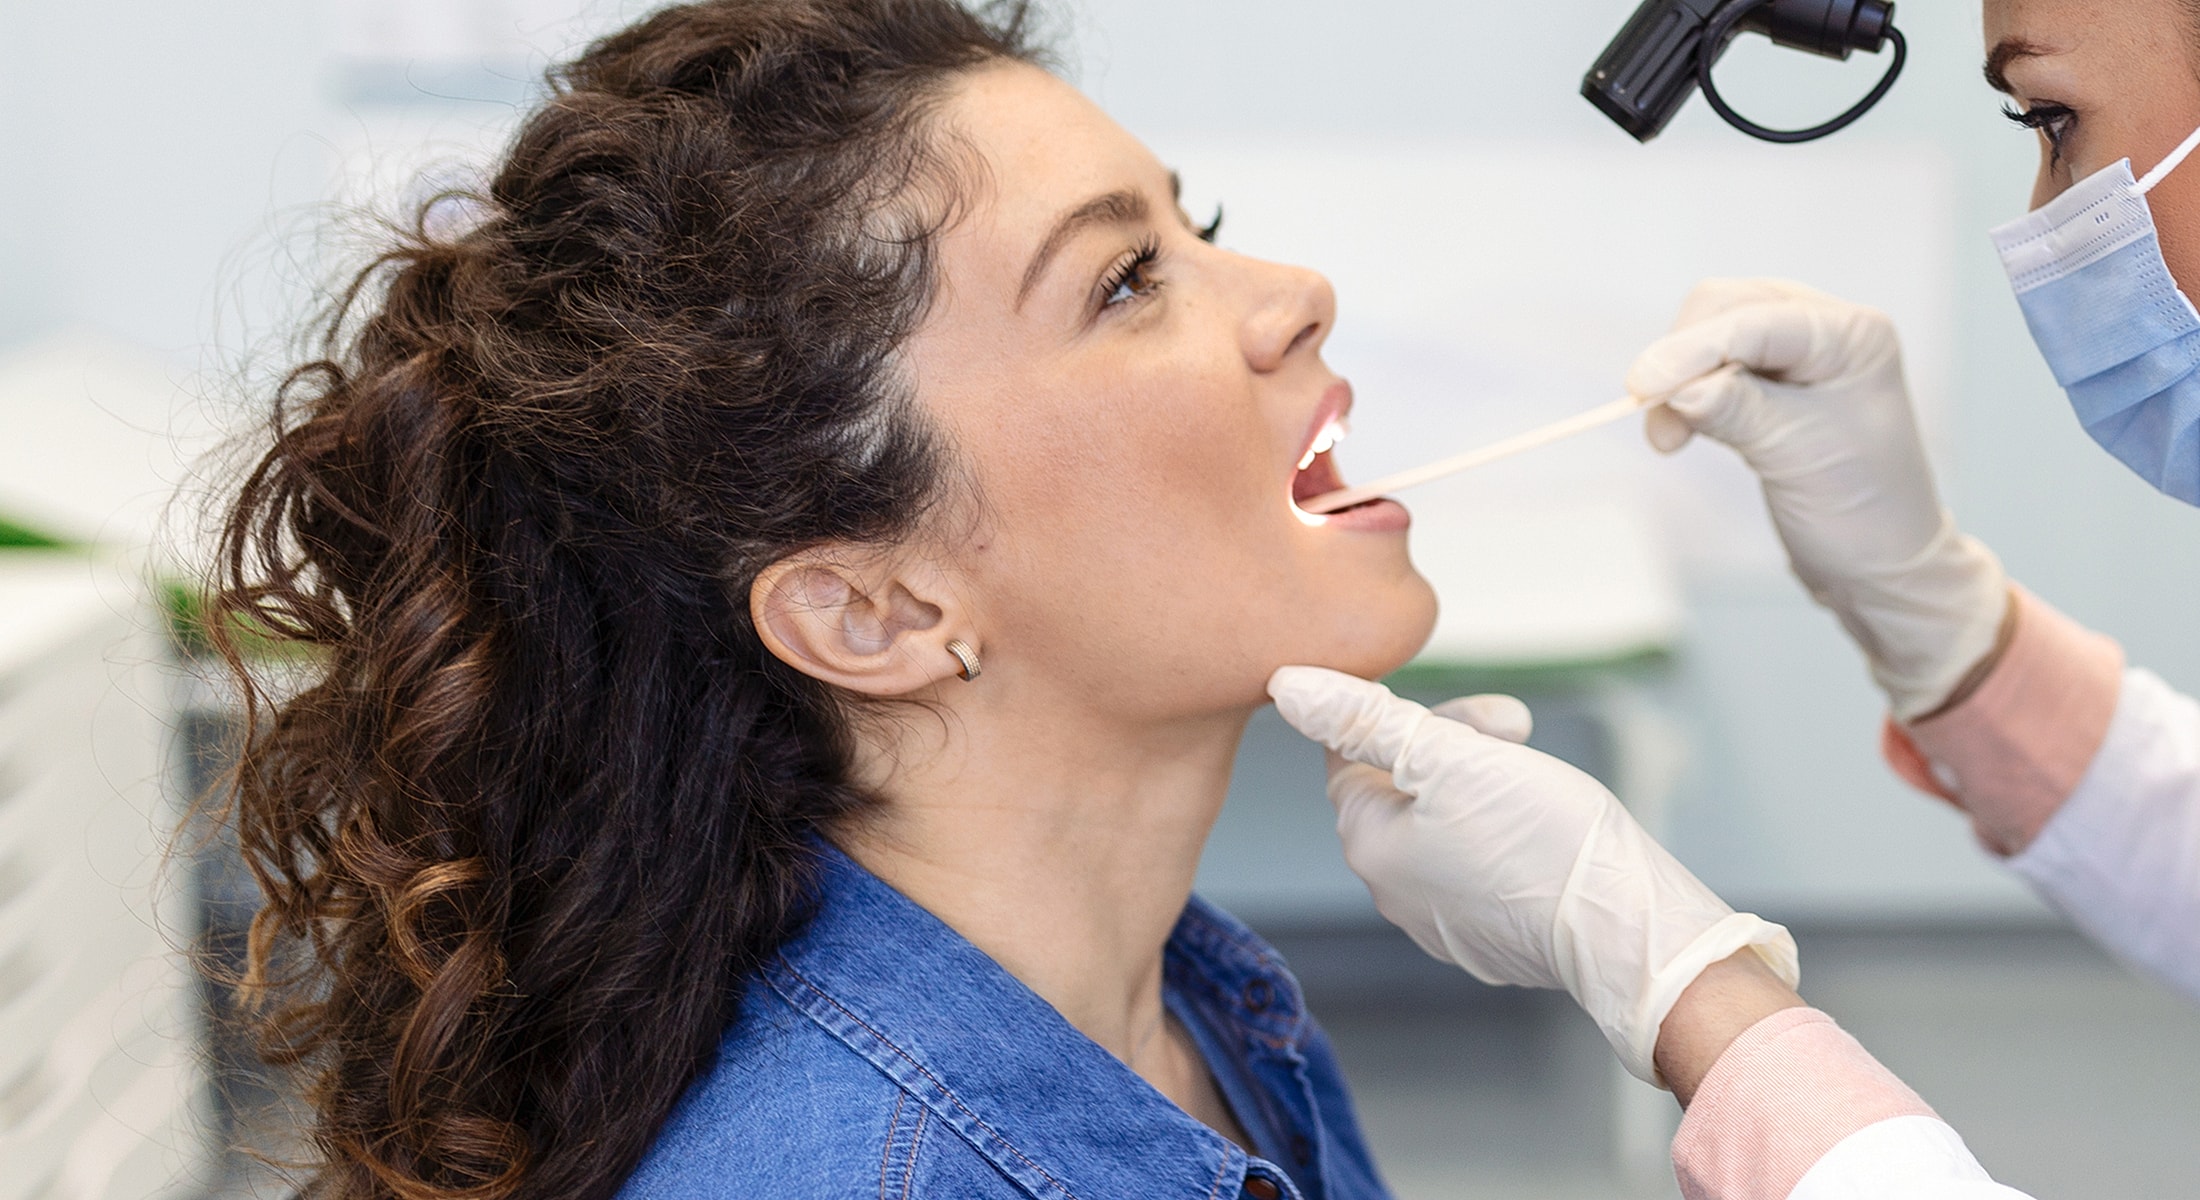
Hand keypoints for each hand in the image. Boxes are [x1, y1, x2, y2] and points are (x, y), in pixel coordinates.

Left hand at [1268, 666, 1798, 1086]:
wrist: (1624, 929)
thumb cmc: (1542, 839)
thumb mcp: (1448, 756)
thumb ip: (1363, 718)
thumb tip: (1288, 686)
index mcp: (1367, 843)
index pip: (1350, 753)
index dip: (1402, 715)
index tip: (1462, 713)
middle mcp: (1390, 891)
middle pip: (1399, 785)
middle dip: (1452, 745)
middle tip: (1513, 731)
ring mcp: (1439, 921)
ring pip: (1442, 822)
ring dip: (1481, 783)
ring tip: (1535, 774)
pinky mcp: (1486, 938)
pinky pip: (1478, 863)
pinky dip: (1504, 833)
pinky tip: (1545, 826)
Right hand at [1629, 278, 2010, 720]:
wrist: (1878, 564)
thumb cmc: (1860, 511)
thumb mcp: (1799, 456)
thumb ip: (1737, 411)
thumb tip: (1676, 388)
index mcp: (1852, 337)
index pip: (1758, 320)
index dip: (1694, 348)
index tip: (1641, 386)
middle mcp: (1826, 331)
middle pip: (1726, 308)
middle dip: (1683, 356)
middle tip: (1655, 415)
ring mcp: (1796, 355)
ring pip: (1711, 333)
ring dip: (1677, 378)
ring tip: (1668, 438)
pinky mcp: (1769, 384)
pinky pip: (1709, 368)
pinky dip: (1683, 395)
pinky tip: (1678, 432)